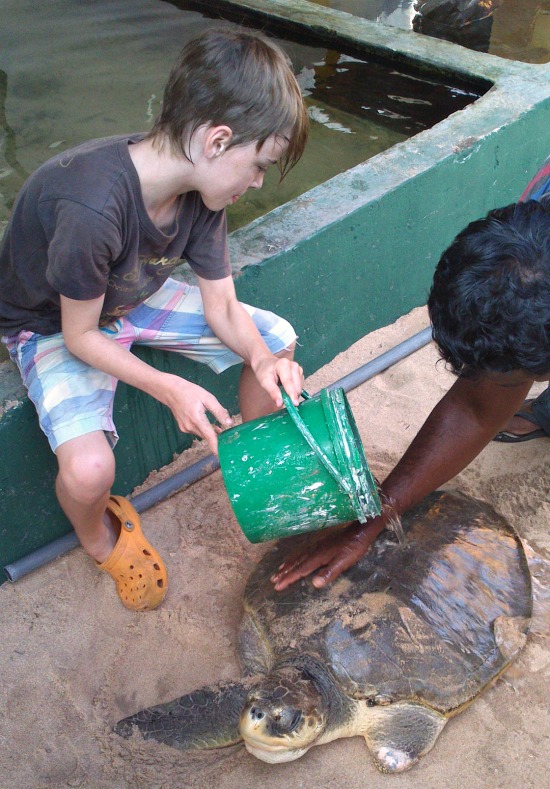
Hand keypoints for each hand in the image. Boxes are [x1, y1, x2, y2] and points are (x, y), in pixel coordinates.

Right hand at [161, 375, 232, 454]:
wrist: (171, 391)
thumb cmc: (190, 392)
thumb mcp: (207, 398)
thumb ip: (219, 411)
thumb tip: (229, 423)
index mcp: (197, 419)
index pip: (209, 436)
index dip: (216, 446)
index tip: (221, 455)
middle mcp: (190, 426)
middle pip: (207, 436)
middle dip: (216, 436)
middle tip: (227, 434)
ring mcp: (185, 428)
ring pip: (202, 434)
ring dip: (210, 432)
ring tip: (219, 427)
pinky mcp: (183, 428)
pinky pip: (196, 431)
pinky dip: (203, 429)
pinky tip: (207, 423)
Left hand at [253, 355, 303, 407]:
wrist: (266, 363)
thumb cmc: (264, 371)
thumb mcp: (264, 382)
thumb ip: (273, 392)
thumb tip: (280, 403)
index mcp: (283, 364)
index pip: (289, 382)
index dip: (292, 394)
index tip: (294, 404)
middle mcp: (293, 365)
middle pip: (296, 385)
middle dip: (292, 396)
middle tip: (285, 402)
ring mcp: (298, 368)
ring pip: (299, 387)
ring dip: (293, 393)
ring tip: (283, 391)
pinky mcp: (300, 373)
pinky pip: (300, 386)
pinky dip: (294, 390)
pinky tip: (287, 389)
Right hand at [270, 517, 385, 590]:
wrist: (359, 529)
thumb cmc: (353, 548)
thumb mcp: (344, 562)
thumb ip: (329, 572)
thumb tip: (314, 584)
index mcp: (318, 557)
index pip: (300, 570)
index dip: (289, 578)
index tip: (277, 586)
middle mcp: (313, 550)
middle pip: (295, 563)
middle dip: (284, 573)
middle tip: (273, 581)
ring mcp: (315, 545)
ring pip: (297, 556)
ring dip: (286, 565)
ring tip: (277, 571)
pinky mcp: (319, 542)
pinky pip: (301, 550)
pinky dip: (293, 556)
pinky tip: (293, 557)